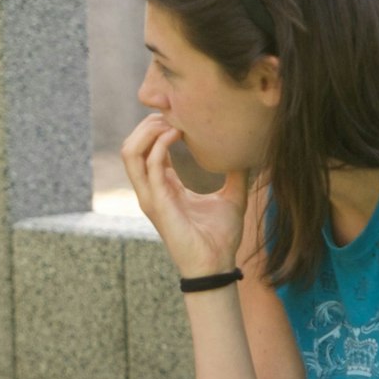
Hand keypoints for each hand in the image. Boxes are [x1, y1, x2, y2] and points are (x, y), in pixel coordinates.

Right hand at [120, 114, 247, 278]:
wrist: (217, 265)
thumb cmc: (220, 238)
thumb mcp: (231, 198)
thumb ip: (235, 176)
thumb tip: (247, 156)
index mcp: (164, 188)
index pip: (147, 149)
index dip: (157, 128)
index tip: (181, 114)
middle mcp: (152, 190)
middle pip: (132, 146)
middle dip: (148, 124)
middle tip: (173, 112)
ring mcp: (151, 196)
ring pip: (130, 153)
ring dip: (147, 131)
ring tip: (171, 121)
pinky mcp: (157, 203)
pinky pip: (150, 166)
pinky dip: (160, 146)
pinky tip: (177, 135)